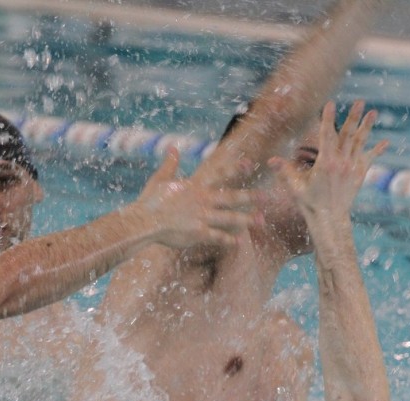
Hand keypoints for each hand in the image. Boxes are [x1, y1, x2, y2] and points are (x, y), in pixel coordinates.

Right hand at [137, 148, 259, 248]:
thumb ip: (170, 164)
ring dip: (246, 220)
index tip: (249, 164)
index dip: (235, 168)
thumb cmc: (149, 201)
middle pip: (231, 197)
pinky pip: (218, 237)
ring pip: (229, 218)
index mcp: (195, 186)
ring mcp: (202, 217)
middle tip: (265, 197)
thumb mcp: (160, 179)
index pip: (218, 174)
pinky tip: (238, 242)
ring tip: (260, 221)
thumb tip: (173, 148)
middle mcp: (202, 200)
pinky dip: (228, 240)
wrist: (144, 222)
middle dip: (250, 197)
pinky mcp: (199, 233)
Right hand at [268, 100, 386, 223]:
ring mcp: (352, 168)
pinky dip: (376, 150)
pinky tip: (385, 142)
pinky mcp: (359, 175)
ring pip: (360, 143)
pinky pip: (368, 159)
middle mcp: (341, 163)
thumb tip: (270, 160)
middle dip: (353, 117)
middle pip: (348, 136)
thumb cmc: (310, 203)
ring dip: (366, 127)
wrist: (330, 219)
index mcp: (325, 164)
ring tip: (374, 112)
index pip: (326, 136)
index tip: (330, 104)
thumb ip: (285, 171)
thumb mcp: (295, 187)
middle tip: (359, 102)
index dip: (327, 119)